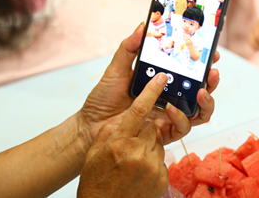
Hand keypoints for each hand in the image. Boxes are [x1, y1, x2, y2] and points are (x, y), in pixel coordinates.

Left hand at [77, 22, 219, 145]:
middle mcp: (171, 98)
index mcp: (163, 82)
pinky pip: (183, 127)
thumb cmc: (104, 99)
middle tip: (212, 70)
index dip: (203, 62)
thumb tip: (143, 26)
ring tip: (202, 91)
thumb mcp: (116, 70)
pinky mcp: (164, 132)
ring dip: (207, 101)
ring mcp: (170, 116)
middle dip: (212, 81)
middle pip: (202, 90)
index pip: (190, 72)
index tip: (210, 52)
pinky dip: (181, 117)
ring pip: (200, 112)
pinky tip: (173, 108)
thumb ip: (129, 48)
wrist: (91, 125)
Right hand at [77, 74, 169, 197]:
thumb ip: (112, 130)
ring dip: (149, 147)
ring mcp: (152, 166)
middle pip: (152, 127)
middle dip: (146, 129)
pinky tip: (139, 172)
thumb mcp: (96, 151)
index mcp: (120, 142)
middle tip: (133, 140)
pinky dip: (153, 162)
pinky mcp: (162, 177)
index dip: (151, 92)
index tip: (161, 78)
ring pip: (158, 143)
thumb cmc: (97, 180)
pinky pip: (162, 160)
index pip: (139, 110)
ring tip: (133, 161)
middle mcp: (138, 152)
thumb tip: (126, 117)